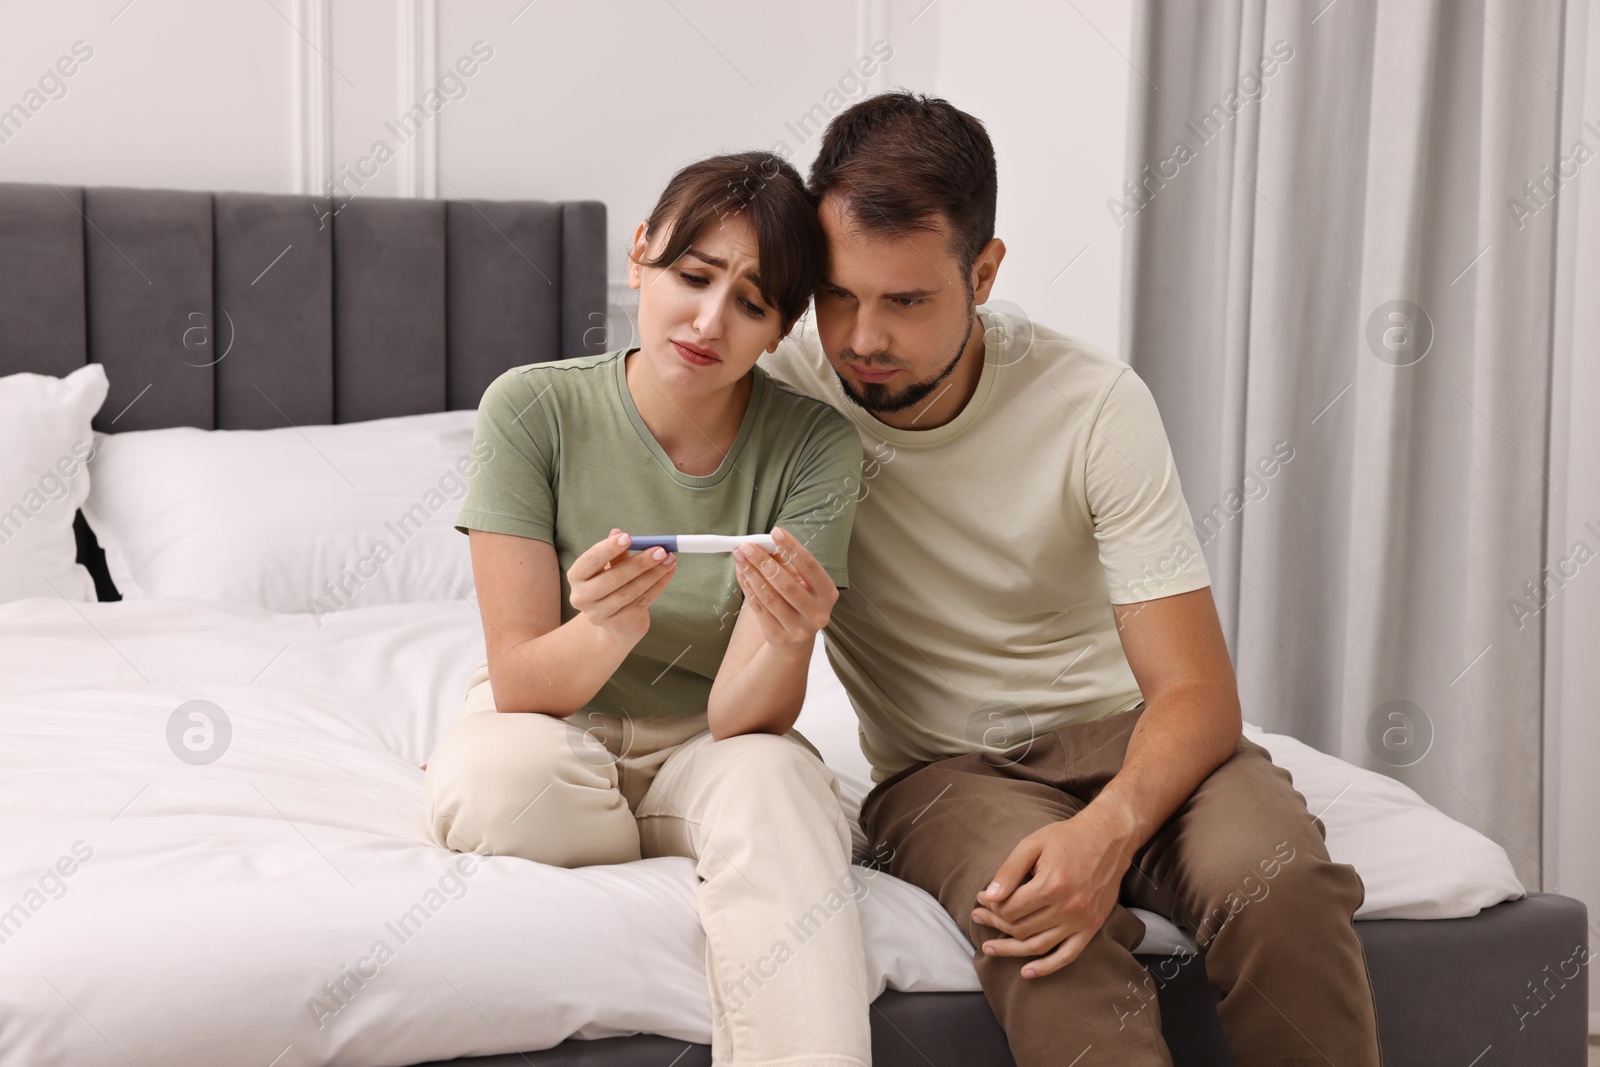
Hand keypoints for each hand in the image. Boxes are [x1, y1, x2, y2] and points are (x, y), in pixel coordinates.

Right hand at [566, 529, 676, 642]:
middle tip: (661, 550)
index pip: (590, 560)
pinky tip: (668, 573)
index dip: (608, 548)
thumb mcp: (607, 569)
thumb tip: (617, 532)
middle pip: (614, 578)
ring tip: (669, 560)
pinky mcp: (618, 625)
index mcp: (576, 576)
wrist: (612, 623)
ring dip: (654, 574)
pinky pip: (642, 602)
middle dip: (640, 563)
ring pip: (630, 591)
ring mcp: (599, 614)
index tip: (628, 537)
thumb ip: (614, 554)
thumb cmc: (610, 587)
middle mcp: (582, 597)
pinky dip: (658, 586)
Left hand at [732, 527, 837, 649]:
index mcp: (828, 593)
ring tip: (740, 558)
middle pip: (787, 583)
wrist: (796, 640)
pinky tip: (742, 574)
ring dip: (752, 574)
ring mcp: (799, 628)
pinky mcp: (780, 636)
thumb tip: (764, 543)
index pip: (809, 566)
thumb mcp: (800, 582)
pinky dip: (748, 589)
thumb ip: (786, 564)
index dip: (792, 548)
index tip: (775, 532)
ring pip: (770, 597)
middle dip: (764, 562)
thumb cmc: (798, 601)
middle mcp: (817, 613)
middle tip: (747, 546)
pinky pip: (760, 609)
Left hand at [969, 813, 1130, 978]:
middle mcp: (1068, 907)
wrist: (1109, 838)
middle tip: (979, 918)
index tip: (981, 900)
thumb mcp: (1033, 844)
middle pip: (1021, 928)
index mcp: (1051, 884)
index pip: (1010, 909)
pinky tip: (1027, 972)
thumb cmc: (1067, 838)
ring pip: (1038, 945)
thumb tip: (988, 897)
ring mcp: (1082, 920)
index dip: (990, 907)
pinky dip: (1046, 968)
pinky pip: (1067, 956)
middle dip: (995, 924)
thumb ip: (1009, 871)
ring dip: (1011, 950)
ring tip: (990, 948)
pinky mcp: (1092, 927)